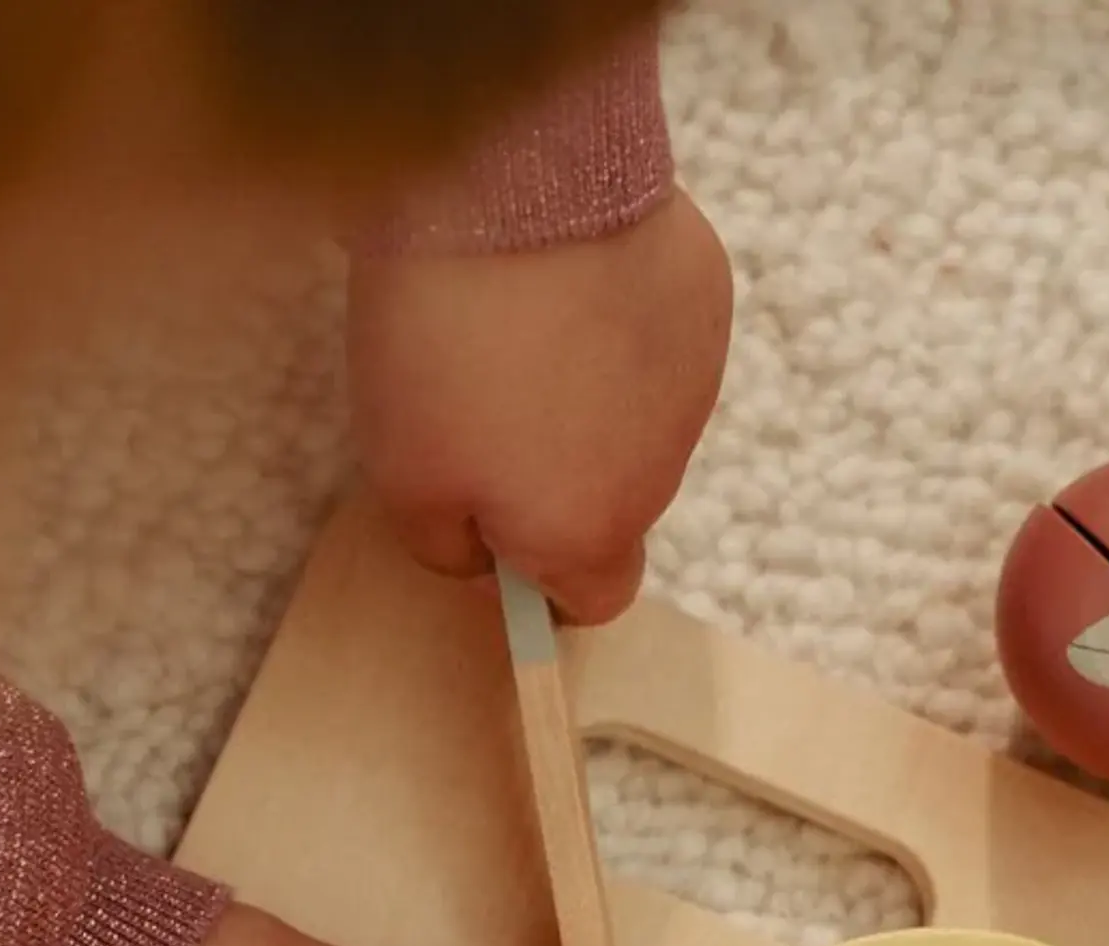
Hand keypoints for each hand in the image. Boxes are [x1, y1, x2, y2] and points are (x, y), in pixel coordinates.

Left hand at [348, 188, 732, 624]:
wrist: (513, 182)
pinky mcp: (705, 295)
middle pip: (613, 502)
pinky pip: (655, 336)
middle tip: (481, 406)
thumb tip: (482, 557)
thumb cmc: (446, 346)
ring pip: (638, 418)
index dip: (547, 583)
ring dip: (588, 395)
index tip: (499, 539)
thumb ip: (446, 548)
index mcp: (591, 533)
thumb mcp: (403, 479)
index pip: (595, 601)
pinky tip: (561, 273)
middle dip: (557, 474)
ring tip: (516, 325)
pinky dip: (614, 321)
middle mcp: (662, 472)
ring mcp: (695, 381)